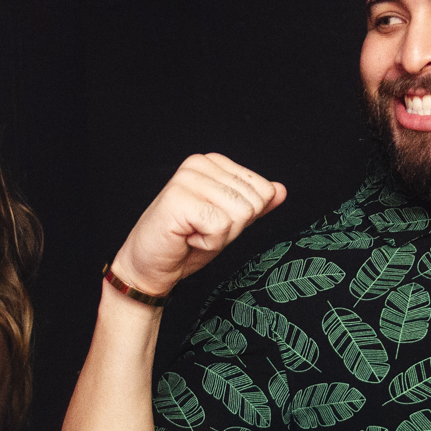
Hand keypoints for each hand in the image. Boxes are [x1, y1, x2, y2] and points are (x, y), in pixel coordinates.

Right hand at [111, 154, 286, 295]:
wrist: (150, 268)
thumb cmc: (186, 244)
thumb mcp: (230, 223)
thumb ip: (255, 205)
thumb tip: (280, 190)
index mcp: (213, 163)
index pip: (263, 190)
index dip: (244, 218)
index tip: (213, 223)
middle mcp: (199, 164)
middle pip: (254, 202)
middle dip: (233, 228)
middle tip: (201, 231)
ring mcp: (186, 179)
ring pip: (240, 213)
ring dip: (220, 236)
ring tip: (193, 234)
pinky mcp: (179, 199)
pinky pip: (221, 226)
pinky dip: (208, 243)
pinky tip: (187, 238)